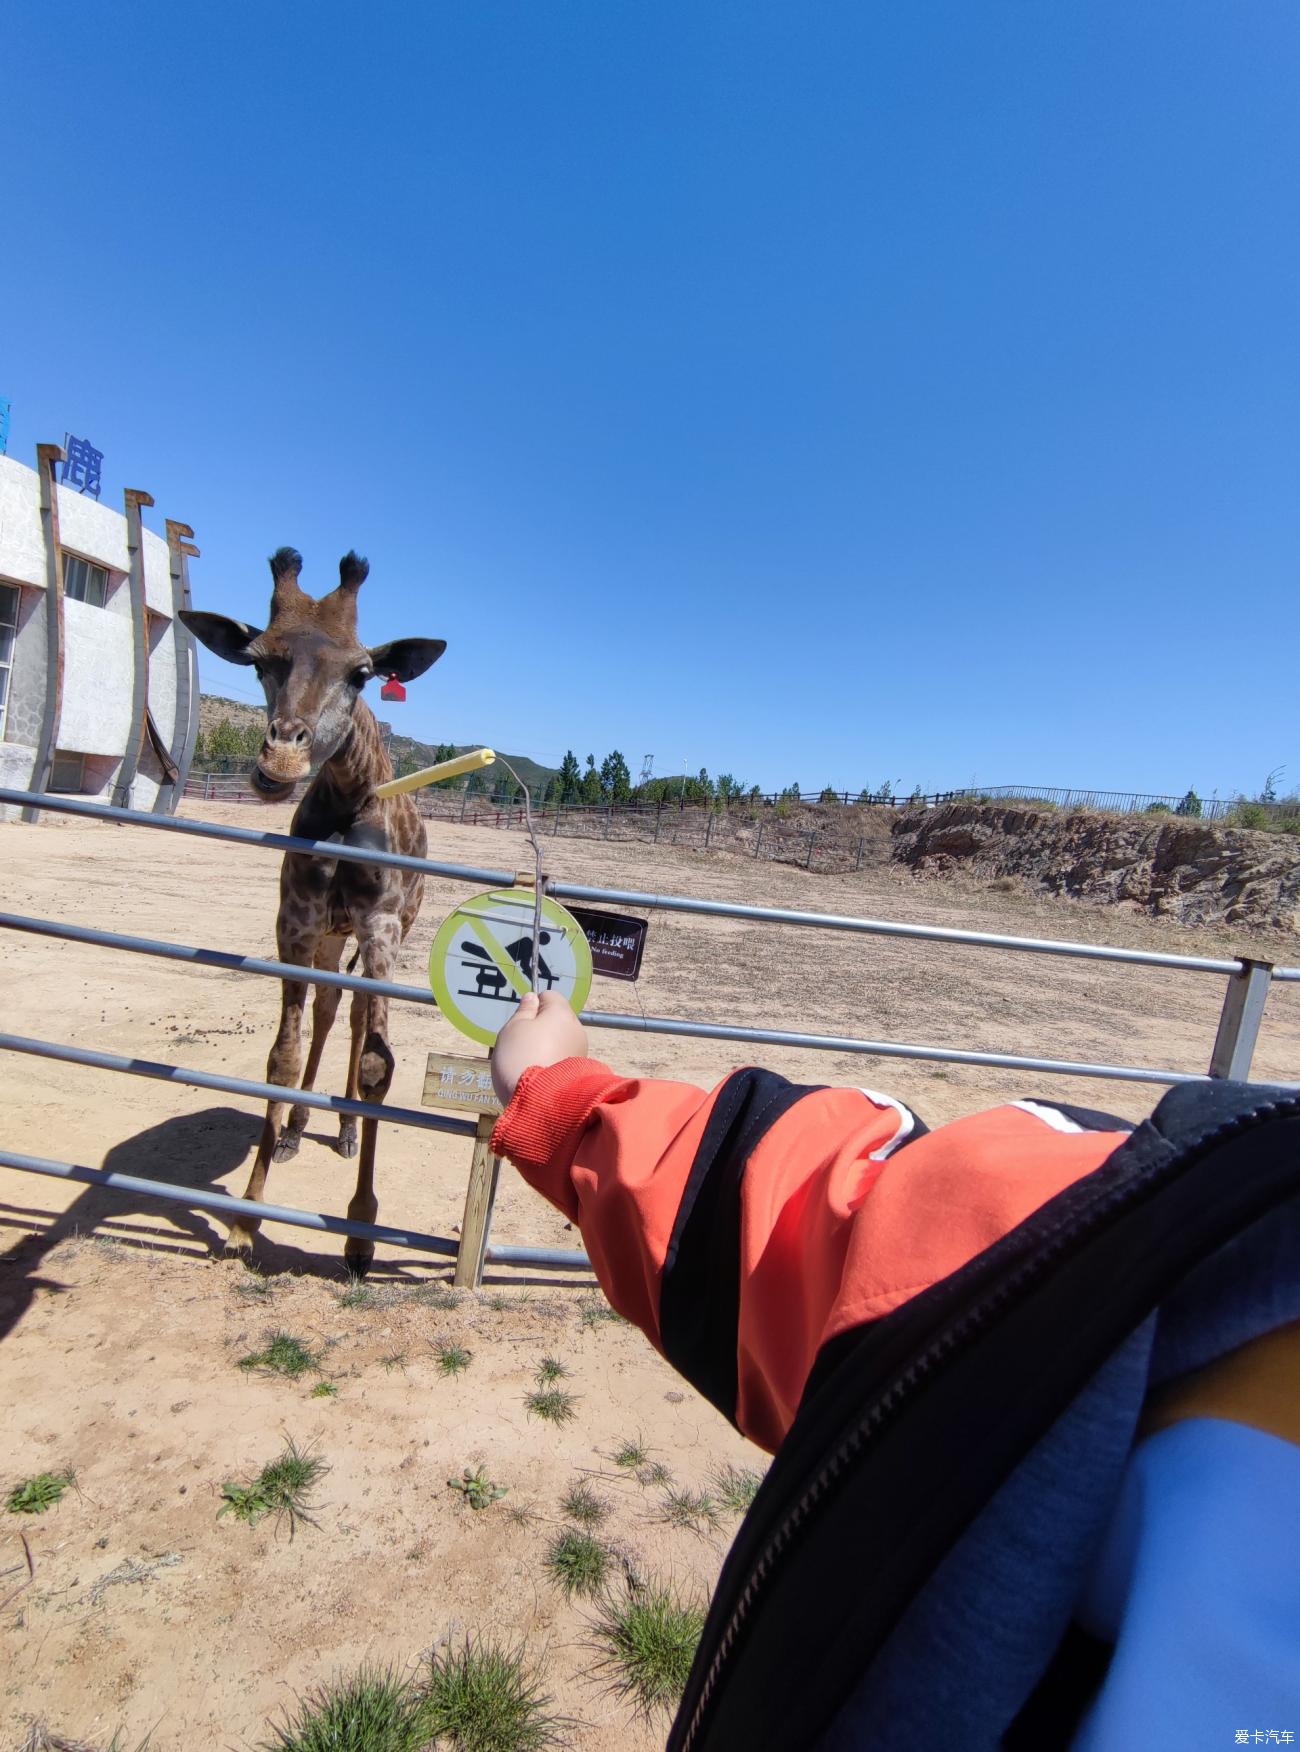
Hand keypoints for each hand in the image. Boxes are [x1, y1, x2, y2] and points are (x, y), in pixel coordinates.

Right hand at [491, 990, 588, 1105]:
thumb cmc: (520, 1057)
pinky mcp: (581, 1071)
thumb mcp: (513, 1029)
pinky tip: (540, 1074)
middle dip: (541, 1027)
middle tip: (522, 1044)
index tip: (521, 1022)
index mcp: (561, 1012)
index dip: (534, 1005)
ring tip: (530, 1063)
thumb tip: (533, 998)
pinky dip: (552, 1061)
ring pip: (561, 1039)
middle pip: (557, 1019)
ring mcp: (581, 1050)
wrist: (538, 1101)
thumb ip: (524, 1010)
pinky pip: (563, 1057)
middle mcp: (576, 1028)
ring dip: (547, 1045)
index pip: (550, 996)